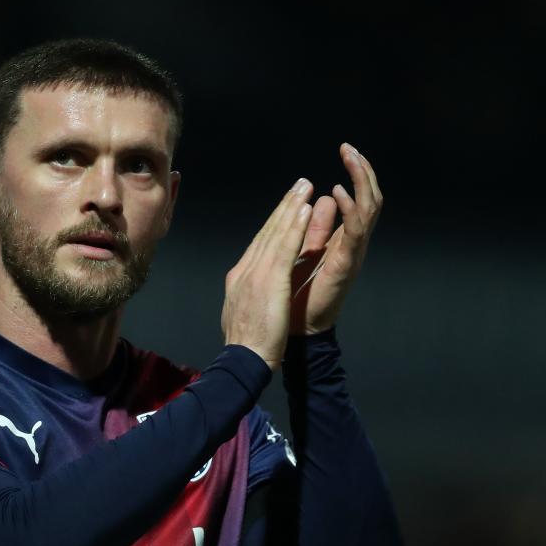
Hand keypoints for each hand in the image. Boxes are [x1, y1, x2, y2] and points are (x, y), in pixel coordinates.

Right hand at [222, 178, 315, 368]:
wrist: (242, 360)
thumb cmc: (247, 347)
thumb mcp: (243, 315)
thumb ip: (248, 298)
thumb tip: (250, 291)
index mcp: (239, 279)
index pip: (259, 245)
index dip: (274, 223)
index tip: (286, 207)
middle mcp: (245, 270)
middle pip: (266, 232)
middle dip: (283, 207)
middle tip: (299, 185)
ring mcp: (256, 273)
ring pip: (276, 233)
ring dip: (291, 207)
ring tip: (305, 187)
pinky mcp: (270, 279)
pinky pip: (285, 246)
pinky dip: (295, 225)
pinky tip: (305, 209)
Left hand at [289, 143, 382, 334]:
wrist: (298, 332)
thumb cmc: (299, 296)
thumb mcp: (304, 252)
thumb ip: (314, 228)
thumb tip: (319, 199)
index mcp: (344, 239)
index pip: (359, 199)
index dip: (357, 173)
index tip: (346, 148)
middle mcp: (353, 244)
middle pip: (370, 199)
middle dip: (363, 170)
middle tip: (350, 148)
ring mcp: (353, 254)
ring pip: (369, 209)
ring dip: (362, 181)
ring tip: (351, 158)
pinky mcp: (347, 264)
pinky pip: (355, 232)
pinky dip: (349, 210)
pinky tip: (340, 192)